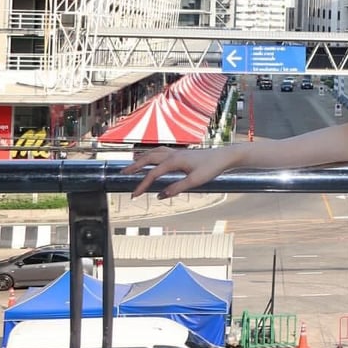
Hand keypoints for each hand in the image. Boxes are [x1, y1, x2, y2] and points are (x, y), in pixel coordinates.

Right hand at [121, 145, 236, 198]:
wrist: (225, 156)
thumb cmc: (212, 168)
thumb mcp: (196, 181)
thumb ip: (177, 188)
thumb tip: (161, 195)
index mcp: (174, 161)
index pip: (153, 174)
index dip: (142, 185)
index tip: (134, 195)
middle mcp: (173, 154)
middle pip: (148, 158)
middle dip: (134, 166)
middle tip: (122, 173)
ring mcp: (177, 152)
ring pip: (154, 152)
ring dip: (142, 158)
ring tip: (132, 165)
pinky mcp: (181, 153)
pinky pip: (161, 152)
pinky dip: (151, 155)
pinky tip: (151, 159)